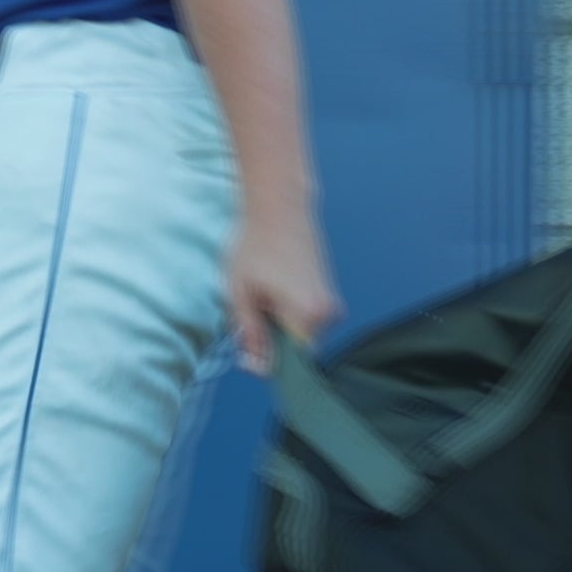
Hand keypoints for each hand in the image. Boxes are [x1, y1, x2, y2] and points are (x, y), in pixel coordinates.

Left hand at [228, 204, 341, 376]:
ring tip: (264, 292)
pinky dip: (287, 312)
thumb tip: (257, 366)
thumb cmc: (257, 244)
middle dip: (271, 339)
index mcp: (307, 316)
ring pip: (300, 335)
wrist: (279, 206)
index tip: (250, 348)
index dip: (267, 360)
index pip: (290, 364)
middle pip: (295, 350)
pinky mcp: (328, 296)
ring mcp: (331, 305)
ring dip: (278, 324)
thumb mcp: (240, 294)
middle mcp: (327, 315)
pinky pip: (306, 320)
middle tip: (252, 309)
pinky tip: (275, 288)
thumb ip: (250, 334)